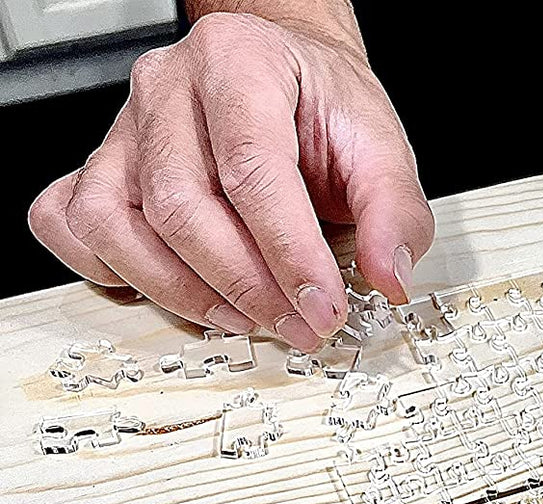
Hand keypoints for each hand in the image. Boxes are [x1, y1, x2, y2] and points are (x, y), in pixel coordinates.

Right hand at [27, 11, 432, 350]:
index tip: (323, 307)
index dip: (288, 253)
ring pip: (114, 224)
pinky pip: (69, 223)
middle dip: (243, 286)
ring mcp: (123, 128)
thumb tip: (390, 276)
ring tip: (245, 318)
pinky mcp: (102, 167)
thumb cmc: (323, 108)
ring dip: (179, 291)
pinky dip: (106, 269)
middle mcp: (167, 88)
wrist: (289, 78)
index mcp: (238, 62)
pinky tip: (170, 289)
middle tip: (298, 325)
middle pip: (179, 206)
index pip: (252, 169)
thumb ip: (396, 211)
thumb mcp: (381, 145)